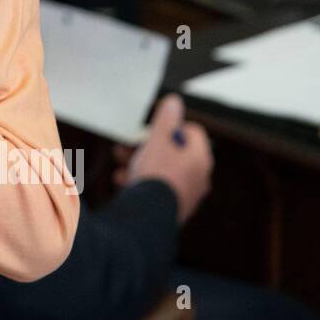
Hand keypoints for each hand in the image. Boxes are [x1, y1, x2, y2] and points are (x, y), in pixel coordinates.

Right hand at [119, 94, 212, 224]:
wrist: (149, 217)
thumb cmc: (155, 174)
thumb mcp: (157, 140)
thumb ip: (166, 120)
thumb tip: (175, 102)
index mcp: (200, 158)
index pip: (192, 132)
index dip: (171, 127)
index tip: (151, 130)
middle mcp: (199, 177)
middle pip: (175, 153)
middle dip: (147, 147)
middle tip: (127, 147)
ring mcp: (187, 195)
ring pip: (163, 171)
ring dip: (140, 164)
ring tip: (120, 165)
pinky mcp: (173, 209)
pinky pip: (158, 189)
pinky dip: (142, 182)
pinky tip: (123, 182)